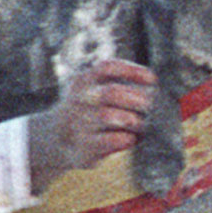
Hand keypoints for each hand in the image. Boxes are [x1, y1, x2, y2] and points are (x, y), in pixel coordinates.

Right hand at [27, 58, 157, 189]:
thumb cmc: (88, 111)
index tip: (152, 79)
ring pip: (108, 116)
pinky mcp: (85, 145)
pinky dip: (125, 138)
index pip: (108, 67)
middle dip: (136, 98)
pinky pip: (109, 140)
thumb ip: (120, 85)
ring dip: (132, 120)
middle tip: (150, 106)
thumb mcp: (95, 90)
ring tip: (140, 123)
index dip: (132, 71)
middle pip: (111, 93)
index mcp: (84, 80)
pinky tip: (131, 138)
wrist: (56, 138)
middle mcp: (80, 98)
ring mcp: (80, 122)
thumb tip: (155, 87)